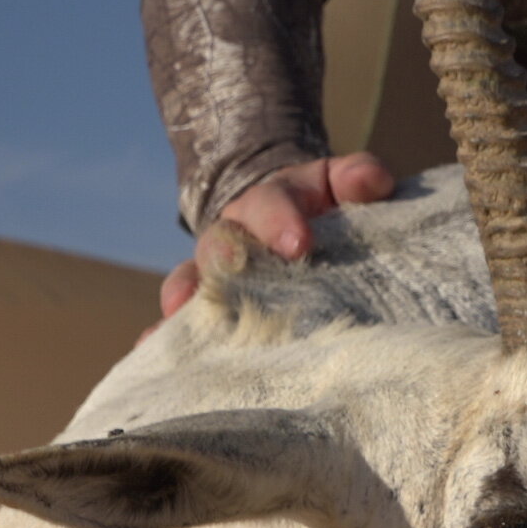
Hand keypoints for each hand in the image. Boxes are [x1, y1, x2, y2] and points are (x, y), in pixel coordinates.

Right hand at [139, 152, 393, 343]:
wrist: (289, 225)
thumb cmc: (320, 208)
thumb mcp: (337, 183)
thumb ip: (355, 178)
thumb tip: (373, 181)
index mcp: (269, 203)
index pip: (270, 204)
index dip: (280, 221)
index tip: (299, 244)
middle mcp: (233, 236)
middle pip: (219, 242)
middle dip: (224, 257)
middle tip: (233, 269)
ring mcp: (214, 274)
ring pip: (192, 281)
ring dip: (186, 297)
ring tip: (179, 314)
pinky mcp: (208, 309)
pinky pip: (183, 321)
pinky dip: (165, 334)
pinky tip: (152, 349)